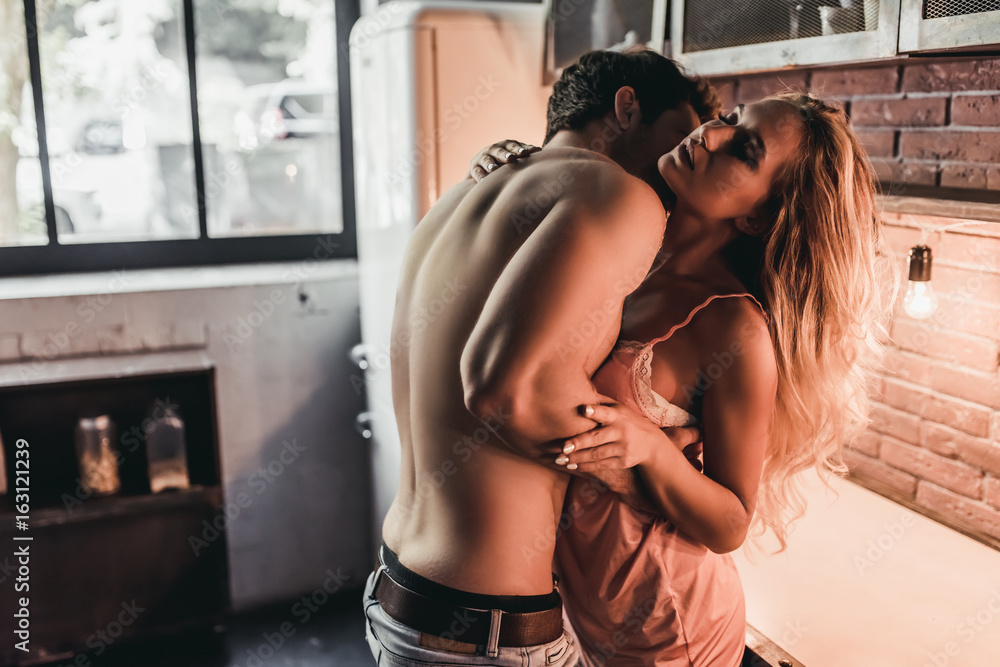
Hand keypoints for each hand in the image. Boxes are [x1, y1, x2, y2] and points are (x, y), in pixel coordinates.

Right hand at [468, 140, 539, 181]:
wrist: (483, 167)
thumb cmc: (506, 162)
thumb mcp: (514, 156)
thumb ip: (525, 153)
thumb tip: (540, 151)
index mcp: (506, 145)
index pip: (512, 146)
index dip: (518, 149)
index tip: (525, 153)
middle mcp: (493, 149)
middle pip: (499, 151)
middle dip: (504, 154)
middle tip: (510, 158)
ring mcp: (483, 158)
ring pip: (486, 160)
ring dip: (490, 164)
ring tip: (493, 170)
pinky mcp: (474, 168)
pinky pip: (477, 172)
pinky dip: (479, 176)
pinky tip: (483, 182)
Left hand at [556, 401, 701, 472]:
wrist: (651, 444)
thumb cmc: (628, 420)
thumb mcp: (619, 407)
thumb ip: (601, 401)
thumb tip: (579, 389)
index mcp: (618, 415)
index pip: (605, 412)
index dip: (595, 411)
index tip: (584, 410)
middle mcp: (621, 432)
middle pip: (597, 438)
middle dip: (579, 442)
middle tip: (563, 446)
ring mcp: (622, 448)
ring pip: (597, 454)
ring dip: (578, 457)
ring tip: (561, 459)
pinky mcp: (622, 462)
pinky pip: (601, 465)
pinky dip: (586, 466)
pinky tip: (573, 466)